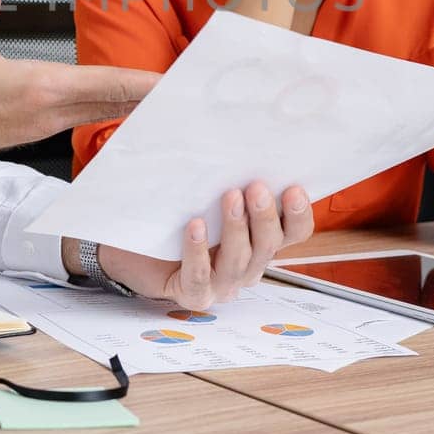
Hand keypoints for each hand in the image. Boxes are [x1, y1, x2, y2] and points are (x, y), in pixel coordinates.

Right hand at [0, 0, 158, 173]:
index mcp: (36, 88)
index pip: (103, 83)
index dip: (143, 83)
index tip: (175, 84)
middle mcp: (46, 112)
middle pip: (113, 102)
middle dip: (151, 97)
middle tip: (189, 92)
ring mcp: (40, 125)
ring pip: (99, 112)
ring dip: (132, 105)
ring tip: (166, 97)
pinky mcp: (31, 130)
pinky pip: (81, 119)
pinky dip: (107, 111)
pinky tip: (120, 107)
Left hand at [87, 182, 314, 306]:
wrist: (134, 248)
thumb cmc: (178, 215)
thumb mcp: (209, 194)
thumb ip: (230, 179)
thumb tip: (241, 138)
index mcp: (261, 241)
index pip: (294, 233)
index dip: (299, 214)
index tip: (294, 187)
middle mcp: (248, 266)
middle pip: (268, 246)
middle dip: (264, 216)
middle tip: (255, 187)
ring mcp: (222, 285)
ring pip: (238, 263)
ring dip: (236, 229)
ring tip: (229, 197)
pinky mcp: (193, 295)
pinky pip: (200, 277)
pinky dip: (198, 251)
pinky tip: (194, 226)